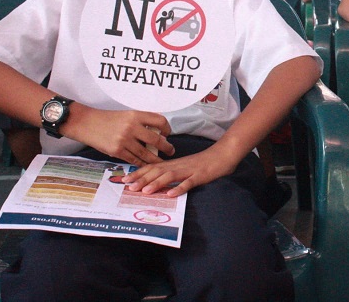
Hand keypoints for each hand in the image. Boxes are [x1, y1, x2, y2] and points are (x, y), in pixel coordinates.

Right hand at [65, 106, 174, 166]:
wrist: (87, 123)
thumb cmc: (108, 118)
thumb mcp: (127, 114)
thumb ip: (141, 120)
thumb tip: (159, 127)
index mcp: (136, 115)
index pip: (160, 121)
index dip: (167, 129)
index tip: (167, 134)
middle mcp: (131, 127)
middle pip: (156, 139)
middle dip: (166, 147)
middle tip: (170, 150)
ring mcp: (124, 140)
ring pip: (146, 153)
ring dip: (156, 159)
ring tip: (161, 161)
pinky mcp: (117, 151)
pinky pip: (134, 160)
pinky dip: (142, 163)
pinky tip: (147, 165)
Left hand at [122, 143, 237, 196]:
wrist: (223, 154)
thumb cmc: (204, 162)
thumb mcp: (185, 166)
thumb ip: (172, 172)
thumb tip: (156, 181)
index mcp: (173, 164)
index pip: (152, 167)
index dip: (138, 173)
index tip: (125, 180)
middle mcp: (178, 166)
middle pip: (157, 171)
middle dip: (142, 179)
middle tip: (128, 187)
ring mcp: (189, 170)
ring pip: (170, 176)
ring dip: (157, 183)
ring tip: (145, 191)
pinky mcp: (200, 175)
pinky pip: (189, 182)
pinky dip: (180, 188)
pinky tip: (172, 194)